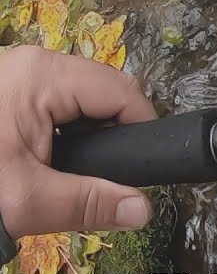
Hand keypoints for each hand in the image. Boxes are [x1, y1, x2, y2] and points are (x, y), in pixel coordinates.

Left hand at [0, 45, 156, 238]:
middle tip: (104, 180)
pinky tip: (47, 162)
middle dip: (113, 136)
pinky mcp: (3, 88)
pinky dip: (61, 131)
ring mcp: (13, 71)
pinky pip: (51, 101)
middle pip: (103, 92)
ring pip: (78, 97)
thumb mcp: (29, 199)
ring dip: (87, 136)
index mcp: (44, 76)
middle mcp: (31, 62)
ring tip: (71, 175)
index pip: (124, 93)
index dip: (143, 132)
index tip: (144, 172)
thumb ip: (92, 204)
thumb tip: (143, 211)